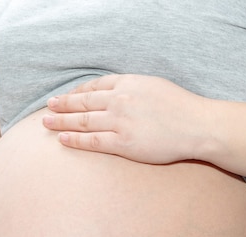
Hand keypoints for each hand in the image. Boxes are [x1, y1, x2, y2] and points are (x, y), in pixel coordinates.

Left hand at [42, 74, 208, 163]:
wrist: (198, 126)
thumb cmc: (181, 107)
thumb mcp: (154, 86)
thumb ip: (132, 88)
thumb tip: (115, 92)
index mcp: (128, 84)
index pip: (95, 86)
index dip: (77, 92)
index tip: (66, 97)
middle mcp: (121, 100)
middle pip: (83, 102)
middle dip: (63, 105)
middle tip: (48, 107)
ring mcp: (121, 122)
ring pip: (83, 121)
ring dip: (62, 121)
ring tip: (46, 122)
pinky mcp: (124, 142)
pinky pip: (93, 141)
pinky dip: (75, 140)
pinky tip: (62, 139)